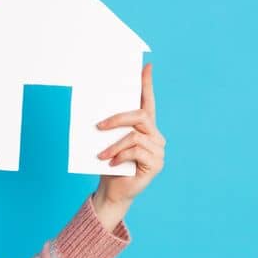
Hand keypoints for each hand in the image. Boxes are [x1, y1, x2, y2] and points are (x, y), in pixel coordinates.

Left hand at [93, 63, 164, 213]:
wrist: (112, 191)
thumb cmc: (109, 164)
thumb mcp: (107, 142)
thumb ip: (109, 128)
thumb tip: (98, 115)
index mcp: (144, 127)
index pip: (147, 102)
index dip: (147, 84)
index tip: (146, 67)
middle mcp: (155, 136)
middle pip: (140, 117)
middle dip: (118, 119)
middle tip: (99, 126)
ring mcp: (158, 150)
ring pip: (135, 136)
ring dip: (114, 145)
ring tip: (101, 155)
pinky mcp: (156, 164)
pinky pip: (137, 152)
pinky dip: (120, 156)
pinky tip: (111, 164)